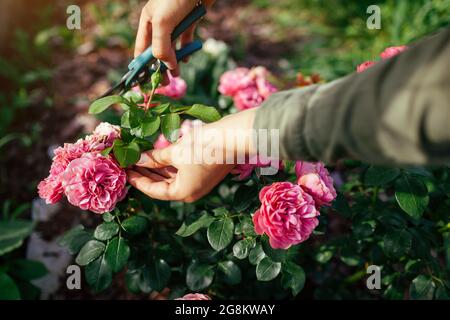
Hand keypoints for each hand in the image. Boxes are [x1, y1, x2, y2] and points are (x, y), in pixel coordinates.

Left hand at [127, 108, 256, 201]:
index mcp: (184, 192)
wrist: (235, 137)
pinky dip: (168, 163)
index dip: (138, 180)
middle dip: (145, 173)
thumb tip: (139, 159)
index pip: (154, 190)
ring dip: (155, 167)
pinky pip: (180, 170)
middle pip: (162, 185)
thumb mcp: (177, 152)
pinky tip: (155, 154)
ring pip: (171, 176)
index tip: (125, 170)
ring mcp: (198, 181)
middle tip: (129, 162)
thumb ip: (156, 157)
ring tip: (138, 157)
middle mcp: (191, 190)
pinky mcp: (203, 170)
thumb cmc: (205, 147)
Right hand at [134, 0, 214, 83]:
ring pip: (172, 47)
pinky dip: (186, 50)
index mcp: (148, 21)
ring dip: (173, 61)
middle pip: (157, 50)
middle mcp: (160, 23)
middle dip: (159, 66)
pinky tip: (186, 59)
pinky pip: (186, 39)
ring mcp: (175, 22)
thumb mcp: (163, 23)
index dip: (141, 65)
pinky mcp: (190, 21)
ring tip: (177, 75)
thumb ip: (161, 47)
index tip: (143, 81)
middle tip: (164, 83)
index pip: (141, 48)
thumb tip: (167, 67)